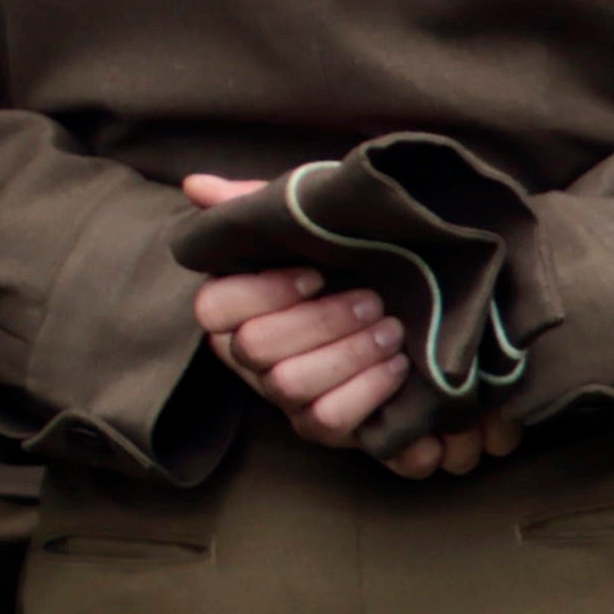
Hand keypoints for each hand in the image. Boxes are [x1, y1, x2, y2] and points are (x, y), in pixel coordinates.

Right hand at [183, 177, 518, 475]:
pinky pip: (328, 421)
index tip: (316, 272)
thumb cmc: (351, 259)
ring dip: (349, 354)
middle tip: (373, 300)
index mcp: (239, 307)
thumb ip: (253, 204)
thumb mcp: (310, 221)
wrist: (418, 305)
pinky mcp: (321, 428)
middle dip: (322, 320)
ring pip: (291, 386)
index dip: (264, 291)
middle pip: (256, 348)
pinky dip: (367, 392)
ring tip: (392, 329)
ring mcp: (284, 397)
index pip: (213, 308)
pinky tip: (399, 365)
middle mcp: (251, 358)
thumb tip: (196, 185)